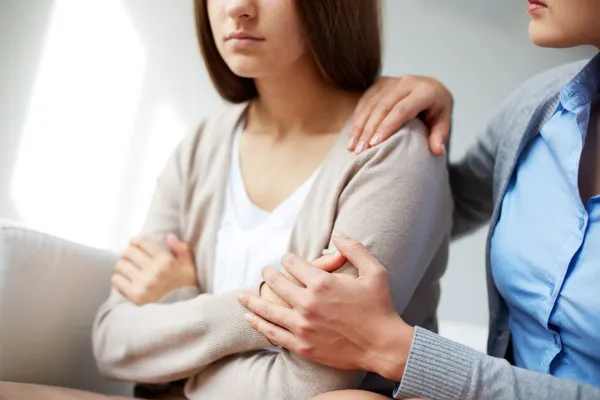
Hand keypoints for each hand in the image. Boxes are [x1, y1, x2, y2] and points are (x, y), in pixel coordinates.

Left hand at [112, 233, 197, 305]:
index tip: (134, 243)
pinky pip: (117, 280)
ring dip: (123, 265)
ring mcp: (144, 284)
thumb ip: (182, 248)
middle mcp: (154, 271)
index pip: (142, 242)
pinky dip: (118, 279)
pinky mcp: (135, 296)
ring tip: (127, 269)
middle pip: (129, 252)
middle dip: (128, 252)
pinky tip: (125, 280)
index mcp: (167, 261)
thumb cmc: (185, 286)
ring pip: (121, 265)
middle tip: (130, 256)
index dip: (136, 240)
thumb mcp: (190, 266)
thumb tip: (168, 236)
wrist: (182, 312)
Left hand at [238, 232, 413, 380]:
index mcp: (322, 283)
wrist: (383, 346)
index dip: (288, 259)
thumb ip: (354, 249)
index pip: (293, 264)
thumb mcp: (374, 272)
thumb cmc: (380, 307)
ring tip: (241, 295)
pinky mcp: (302, 345)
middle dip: (269, 274)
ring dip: (252, 300)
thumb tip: (338, 232)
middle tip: (264, 270)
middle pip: (278, 284)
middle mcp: (308, 303)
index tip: (286, 259)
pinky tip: (250, 318)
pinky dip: (259, 325)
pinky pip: (273, 333)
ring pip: (268, 310)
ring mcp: (302, 326)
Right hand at [349, 75, 452, 155]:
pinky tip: (352, 137)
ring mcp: (391, 81)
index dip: (387, 126)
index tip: (375, 144)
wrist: (431, 89)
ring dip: (359, 126)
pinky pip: (364, 101)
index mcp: (425, 91)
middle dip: (369, 130)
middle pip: (382, 107)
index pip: (402, 109)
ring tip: (352, 147)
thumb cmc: (436, 111)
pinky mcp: (379, 83)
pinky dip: (357, 119)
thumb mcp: (443, 123)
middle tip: (360, 150)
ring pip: (370, 104)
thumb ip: (439, 137)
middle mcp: (407, 82)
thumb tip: (437, 151)